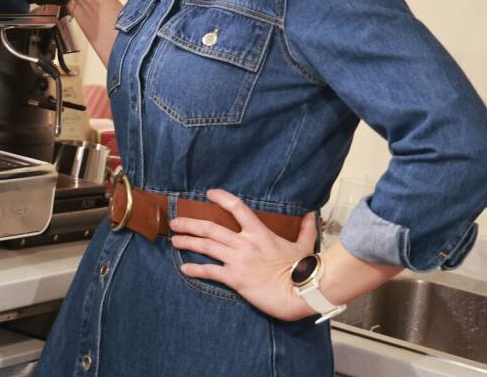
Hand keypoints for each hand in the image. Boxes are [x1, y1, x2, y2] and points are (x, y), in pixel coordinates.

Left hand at [169, 189, 317, 321]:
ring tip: (174, 240)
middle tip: (175, 222)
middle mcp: (245, 243)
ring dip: (187, 242)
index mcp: (259, 232)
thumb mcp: (304, 245)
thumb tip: (311, 215)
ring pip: (206, 246)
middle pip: (210, 228)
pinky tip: (184, 269)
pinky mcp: (235, 278)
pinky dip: (195, 269)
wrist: (301, 292)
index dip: (221, 197)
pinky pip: (210, 271)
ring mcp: (238, 260)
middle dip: (190, 224)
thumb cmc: (302, 269)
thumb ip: (305, 229)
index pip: (237, 207)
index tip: (208, 193)